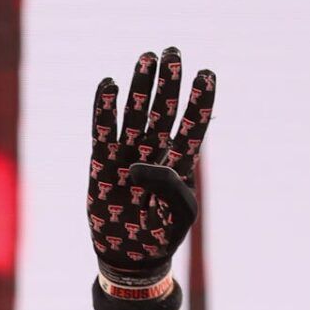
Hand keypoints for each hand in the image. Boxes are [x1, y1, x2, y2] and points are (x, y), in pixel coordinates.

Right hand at [88, 47, 214, 285]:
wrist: (129, 258)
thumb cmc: (160, 238)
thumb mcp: (178, 217)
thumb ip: (169, 189)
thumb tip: (139, 165)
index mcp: (180, 164)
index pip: (193, 125)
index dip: (200, 100)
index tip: (207, 74)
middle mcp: (154, 152)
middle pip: (164, 109)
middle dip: (169, 82)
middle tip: (173, 52)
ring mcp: (127, 154)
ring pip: (135, 112)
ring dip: (141, 86)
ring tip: (148, 57)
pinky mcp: (101, 162)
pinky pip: (103, 130)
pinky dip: (104, 108)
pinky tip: (109, 84)